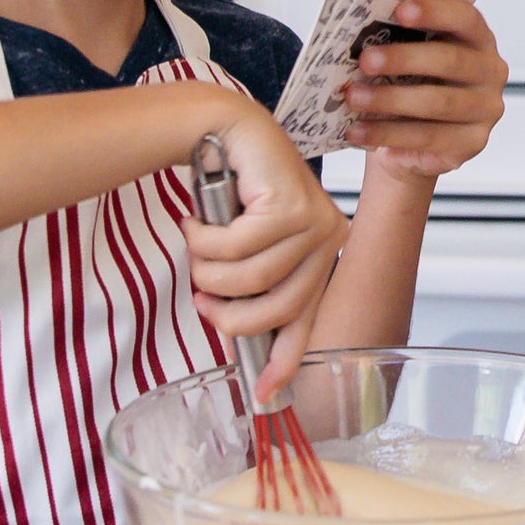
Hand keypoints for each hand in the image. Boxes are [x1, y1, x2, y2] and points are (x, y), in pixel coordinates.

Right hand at [183, 107, 345, 370]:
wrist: (226, 129)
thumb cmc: (234, 190)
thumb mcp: (247, 247)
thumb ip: (252, 286)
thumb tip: (234, 332)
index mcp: (322, 255)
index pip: (306, 321)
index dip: (281, 361)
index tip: (263, 396)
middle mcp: (328, 238)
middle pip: (274, 308)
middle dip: (227, 312)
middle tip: (201, 297)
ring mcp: (314, 219)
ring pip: (251, 278)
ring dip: (209, 272)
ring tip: (197, 249)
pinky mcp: (291, 203)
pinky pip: (236, 248)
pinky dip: (205, 241)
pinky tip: (197, 221)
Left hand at [344, 0, 508, 180]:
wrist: (413, 141)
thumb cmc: (410, 85)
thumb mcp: (408, 58)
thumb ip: (396, 41)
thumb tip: (358, 33)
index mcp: (477, 38)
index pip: (464, 18)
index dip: (434, 11)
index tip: (399, 11)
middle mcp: (490, 72)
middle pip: (450, 61)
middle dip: (404, 59)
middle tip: (365, 60)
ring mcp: (485, 110)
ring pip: (438, 103)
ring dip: (390, 100)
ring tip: (354, 97)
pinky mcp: (471, 144)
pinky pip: (427, 138)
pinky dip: (387, 133)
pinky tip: (357, 130)